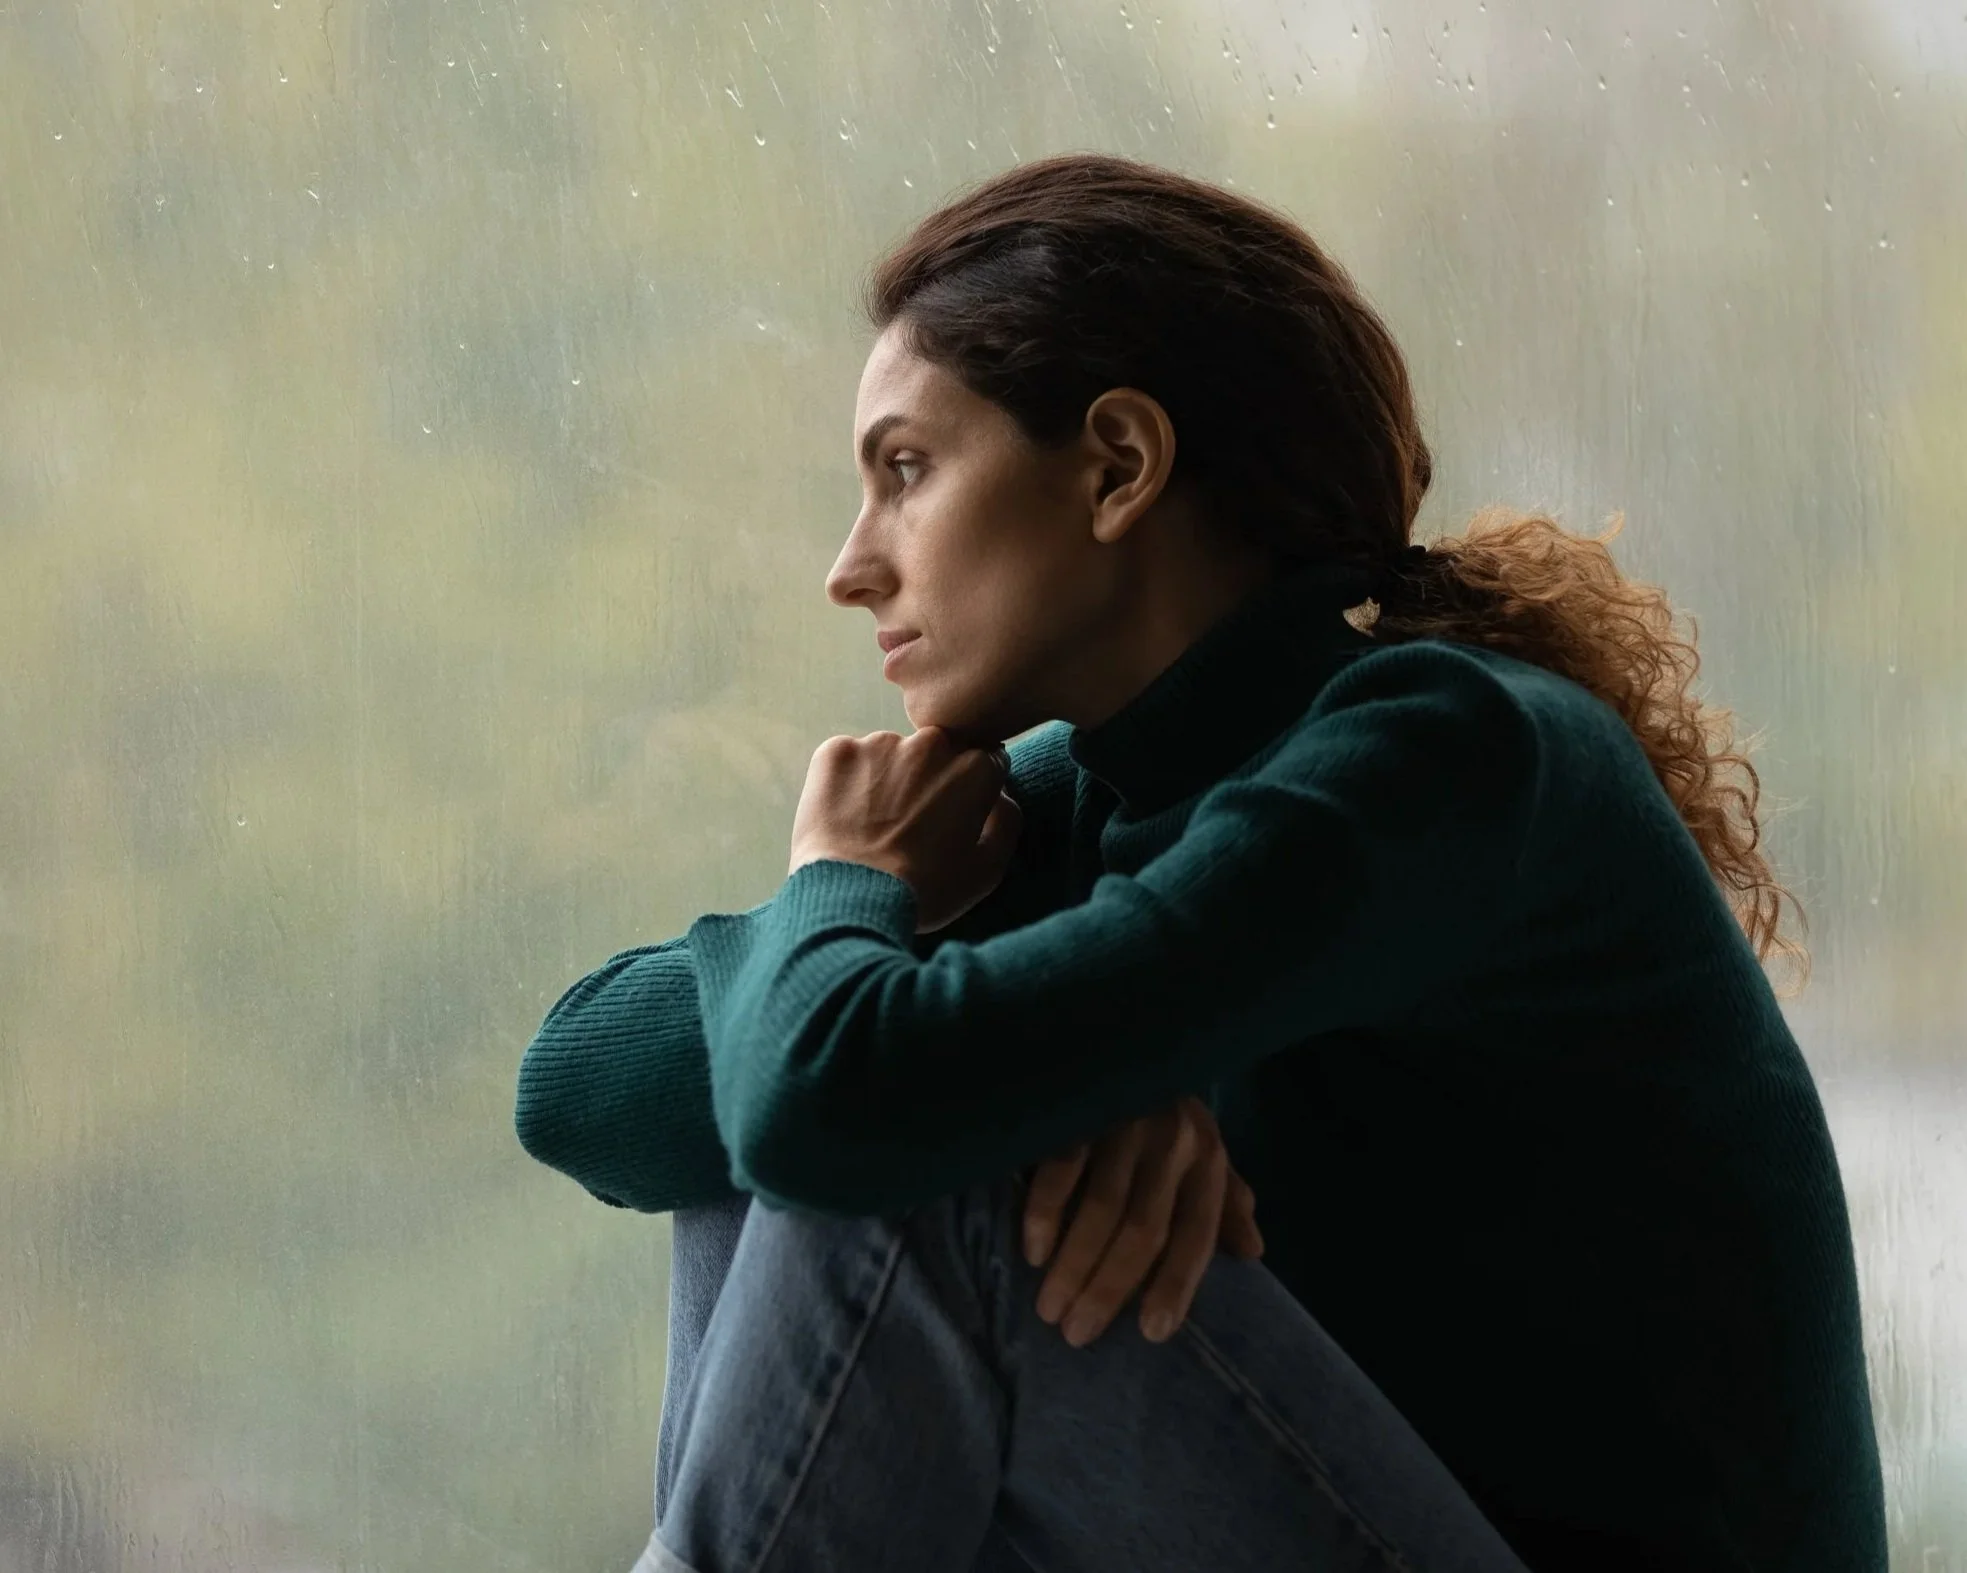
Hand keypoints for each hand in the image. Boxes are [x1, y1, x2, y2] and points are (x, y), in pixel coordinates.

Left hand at [788, 726, 1023, 933]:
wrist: (851, 898)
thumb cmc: (924, 891)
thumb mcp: (987, 870)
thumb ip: (1007, 821)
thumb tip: (1000, 793)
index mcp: (975, 767)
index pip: (981, 762)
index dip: (967, 790)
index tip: (949, 817)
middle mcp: (931, 742)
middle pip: (935, 751)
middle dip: (927, 778)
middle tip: (909, 824)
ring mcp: (880, 742)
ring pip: (889, 753)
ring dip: (886, 778)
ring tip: (872, 825)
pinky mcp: (837, 751)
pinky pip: (848, 758)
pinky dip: (847, 781)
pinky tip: (845, 818)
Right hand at [1023, 1097, 1263, 1347]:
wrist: (1128, 1036)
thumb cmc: (1166, 1113)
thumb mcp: (1204, 1153)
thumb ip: (1225, 1203)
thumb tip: (1253, 1252)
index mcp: (1206, 1160)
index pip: (1195, 1235)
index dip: (1177, 1285)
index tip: (1151, 1334)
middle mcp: (1172, 1143)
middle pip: (1142, 1231)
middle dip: (1109, 1289)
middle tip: (1077, 1334)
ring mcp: (1124, 1122)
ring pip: (1101, 1209)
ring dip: (1073, 1266)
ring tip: (1050, 1310)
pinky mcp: (1080, 1108)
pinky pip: (1061, 1169)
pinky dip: (1045, 1213)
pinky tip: (1033, 1252)